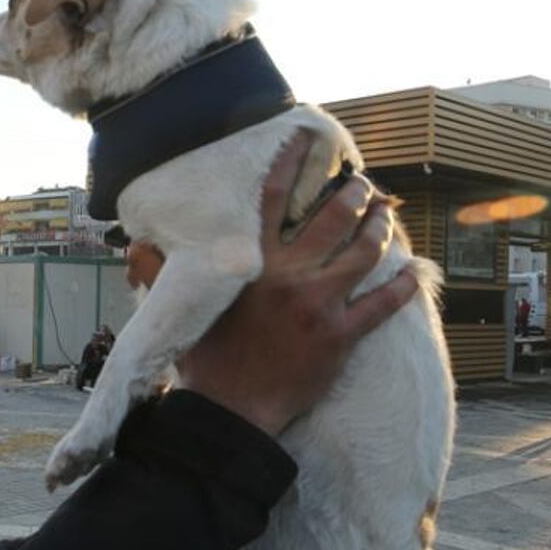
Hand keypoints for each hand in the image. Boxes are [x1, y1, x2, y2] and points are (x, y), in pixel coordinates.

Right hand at [127, 132, 418, 436]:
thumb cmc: (205, 360)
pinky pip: (382, 305)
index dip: (290, 162)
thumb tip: (135, 245)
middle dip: (354, 193)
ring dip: (380, 229)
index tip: (305, 138)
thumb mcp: (179, 309)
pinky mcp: (341, 336)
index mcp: (250, 263)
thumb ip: (159, 272)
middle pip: (332, 218)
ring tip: (387, 215)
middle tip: (363, 185)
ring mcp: (318, 305)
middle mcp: (288, 276)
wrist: (231, 411)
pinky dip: (402, 286)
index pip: (271, 198)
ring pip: (363, 253)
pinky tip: (415, 272)